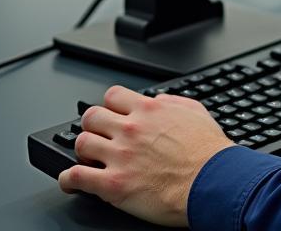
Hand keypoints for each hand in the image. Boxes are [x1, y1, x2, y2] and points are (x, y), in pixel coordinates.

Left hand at [58, 85, 231, 226]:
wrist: (212, 182)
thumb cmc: (208, 152)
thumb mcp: (196, 112)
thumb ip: (173, 102)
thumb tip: (159, 100)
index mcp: (149, 110)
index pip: (113, 95)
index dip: (110, 105)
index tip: (111, 114)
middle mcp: (131, 129)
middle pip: (91, 116)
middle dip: (92, 126)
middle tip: (98, 136)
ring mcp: (119, 156)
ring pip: (81, 143)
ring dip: (82, 150)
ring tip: (87, 158)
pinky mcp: (113, 185)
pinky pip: (76, 177)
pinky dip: (68, 178)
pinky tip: (70, 180)